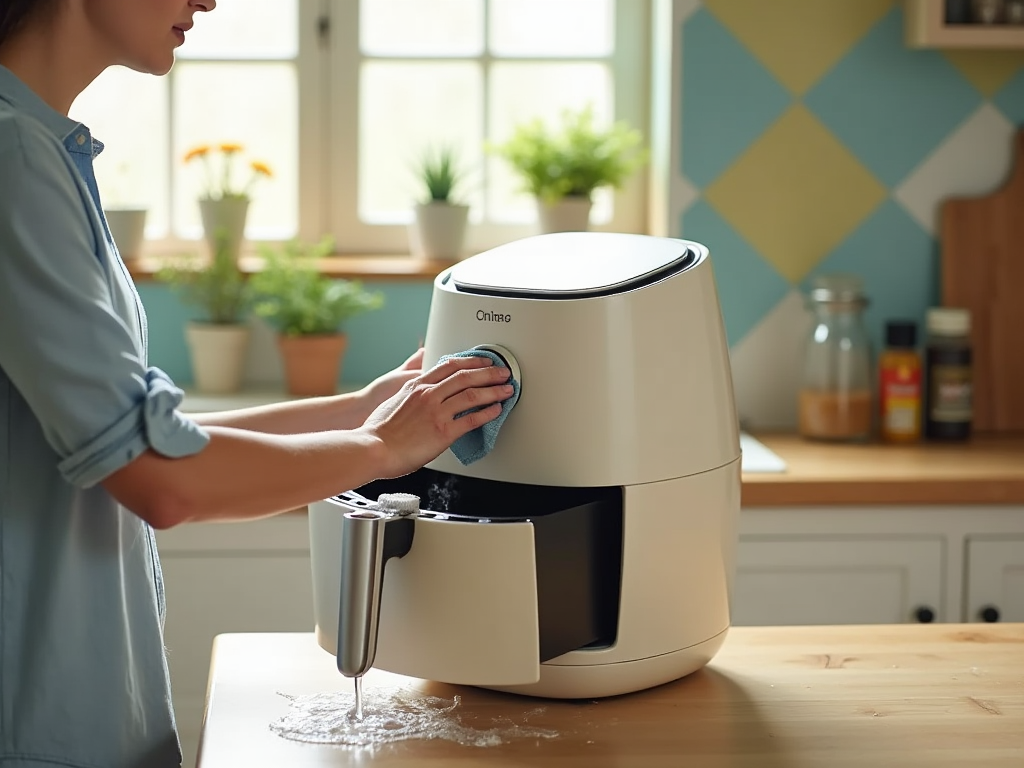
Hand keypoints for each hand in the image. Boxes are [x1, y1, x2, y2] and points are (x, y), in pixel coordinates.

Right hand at [358, 355, 513, 477]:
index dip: (471, 361)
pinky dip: (487, 414)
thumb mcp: (393, 399)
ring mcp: (437, 412)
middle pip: (466, 377)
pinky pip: (472, 420)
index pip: (449, 365)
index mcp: (417, 385)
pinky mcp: (443, 432)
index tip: (483, 361)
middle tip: (503, 372)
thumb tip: (416, 387)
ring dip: (494, 391)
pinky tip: (496, 411)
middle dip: (489, 373)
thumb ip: (410, 391)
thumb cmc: (379, 430)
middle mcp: (428, 395)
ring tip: (506, 390)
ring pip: (472, 395)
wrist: (373, 448)